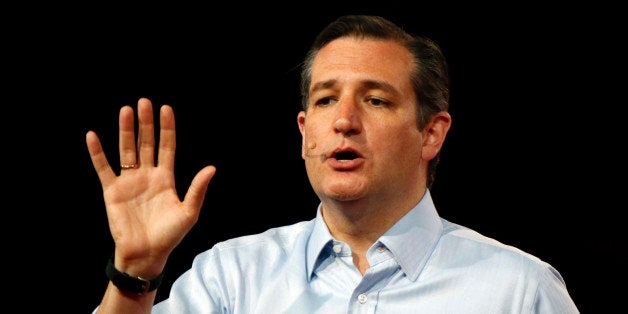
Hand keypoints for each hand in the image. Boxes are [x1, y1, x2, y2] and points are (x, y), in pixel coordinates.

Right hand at [86, 98, 215, 274]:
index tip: (166, 108)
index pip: (167, 146)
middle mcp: (147, 175)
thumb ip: (197, 189)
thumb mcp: (188, 212)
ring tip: (126, 111)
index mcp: (166, 178)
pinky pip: (103, 168)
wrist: (146, 254)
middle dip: (146, 123)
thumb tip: (211, 168)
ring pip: (127, 150)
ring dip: (126, 131)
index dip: (167, 128)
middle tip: (144, 102)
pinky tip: (93, 136)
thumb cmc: (169, 235)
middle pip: (146, 143)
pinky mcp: (112, 191)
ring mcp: (129, 181)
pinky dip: (97, 153)